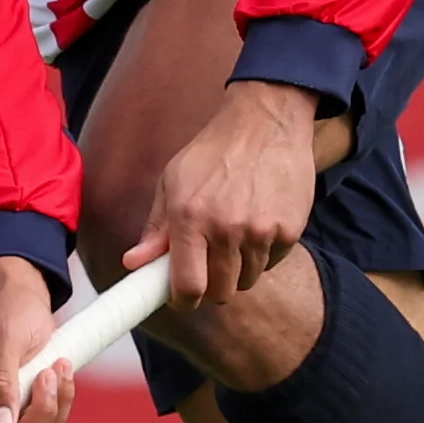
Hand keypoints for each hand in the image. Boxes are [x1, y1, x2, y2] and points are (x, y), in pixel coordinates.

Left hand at [135, 79, 321, 309]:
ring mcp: (260, 231)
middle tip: (210, 263)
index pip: (188, 287)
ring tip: (236, 232)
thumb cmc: (213, 152)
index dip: (183, 300)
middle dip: (212, 284)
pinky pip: (273, 262)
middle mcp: (225, 229)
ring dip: (240, 267)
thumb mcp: (173, 182)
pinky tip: (259, 221)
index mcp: (189, 217)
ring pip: (248, 279)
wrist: (266, 123)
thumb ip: (156, 228)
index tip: (183, 298)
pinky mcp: (289, 230)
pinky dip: (264, 252)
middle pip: (220, 292)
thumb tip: (134, 263)